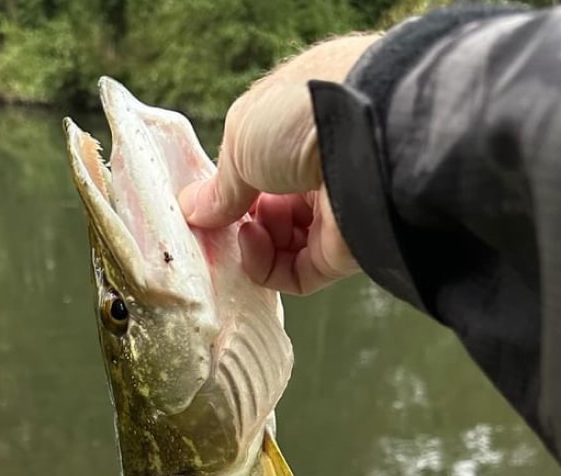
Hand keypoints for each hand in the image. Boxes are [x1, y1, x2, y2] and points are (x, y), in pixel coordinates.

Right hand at [179, 34, 380, 294]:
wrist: (366, 140)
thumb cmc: (302, 115)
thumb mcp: (242, 138)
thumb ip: (220, 184)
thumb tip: (194, 212)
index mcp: (305, 126)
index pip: (265, 165)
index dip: (234, 184)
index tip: (208, 198)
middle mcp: (324, 168)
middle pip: (273, 207)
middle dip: (241, 217)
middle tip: (220, 219)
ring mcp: (336, 212)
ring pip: (282, 244)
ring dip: (251, 243)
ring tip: (241, 230)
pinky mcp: (342, 253)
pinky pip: (295, 273)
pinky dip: (266, 268)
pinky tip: (252, 245)